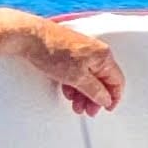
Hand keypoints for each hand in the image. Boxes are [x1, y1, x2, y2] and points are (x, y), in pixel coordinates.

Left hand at [0, 9, 124, 116]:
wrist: (30, 37)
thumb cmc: (52, 50)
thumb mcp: (77, 78)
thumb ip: (95, 91)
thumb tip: (105, 99)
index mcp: (103, 56)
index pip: (117, 81)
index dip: (113, 98)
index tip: (106, 108)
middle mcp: (96, 51)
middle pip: (103, 80)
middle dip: (95, 98)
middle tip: (88, 109)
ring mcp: (83, 51)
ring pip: (90, 77)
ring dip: (84, 93)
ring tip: (75, 103)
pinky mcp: (71, 52)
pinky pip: (79, 71)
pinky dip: (76, 83)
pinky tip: (68, 90)